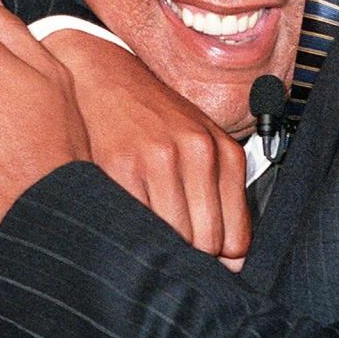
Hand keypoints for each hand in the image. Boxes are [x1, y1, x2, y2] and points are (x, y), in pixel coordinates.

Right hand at [38, 25, 250, 265]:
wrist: (102, 74)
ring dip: (156, 246)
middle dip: (187, 255)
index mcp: (223, 152)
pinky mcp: (117, 165)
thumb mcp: (199, 143)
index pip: (236, 239)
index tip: (200, 259)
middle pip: (204, 244)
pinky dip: (128, 232)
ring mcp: (156, 159)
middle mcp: (196, 153)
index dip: (218, 259)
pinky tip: (123, 219)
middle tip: (167, 244)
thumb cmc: (153, 116)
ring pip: (170, 240)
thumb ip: (220, 197)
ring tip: (144, 231)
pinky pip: (132, 224)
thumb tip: (232, 263)